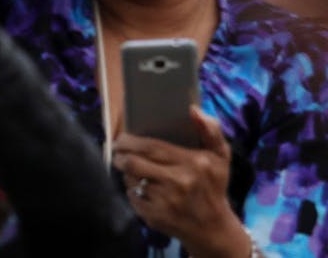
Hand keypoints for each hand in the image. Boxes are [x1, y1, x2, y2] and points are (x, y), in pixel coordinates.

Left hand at [112, 109, 245, 254]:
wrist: (214, 229)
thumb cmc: (213, 186)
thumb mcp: (220, 158)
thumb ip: (211, 131)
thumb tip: (194, 109)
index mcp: (194, 163)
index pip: (150, 146)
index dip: (129, 141)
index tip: (121, 138)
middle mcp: (180, 182)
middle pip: (133, 162)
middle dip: (120, 154)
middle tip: (117, 151)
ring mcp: (166, 201)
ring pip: (130, 178)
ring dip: (125, 171)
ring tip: (129, 167)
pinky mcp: (155, 216)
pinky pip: (132, 196)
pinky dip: (131, 190)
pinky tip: (139, 187)